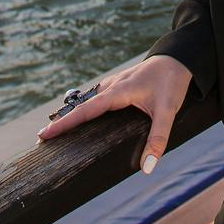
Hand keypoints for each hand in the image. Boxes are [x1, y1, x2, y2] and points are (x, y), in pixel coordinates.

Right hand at [35, 53, 191, 172]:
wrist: (180, 56)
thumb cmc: (172, 81)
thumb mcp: (168, 111)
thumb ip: (158, 139)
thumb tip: (147, 167)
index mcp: (118, 92)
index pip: (85, 112)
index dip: (65, 125)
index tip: (44, 135)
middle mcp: (111, 87)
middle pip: (81, 108)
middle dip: (62, 123)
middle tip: (43, 139)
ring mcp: (114, 84)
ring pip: (88, 102)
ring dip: (74, 116)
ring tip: (59, 133)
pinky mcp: (119, 85)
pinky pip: (97, 99)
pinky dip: (86, 110)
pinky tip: (86, 120)